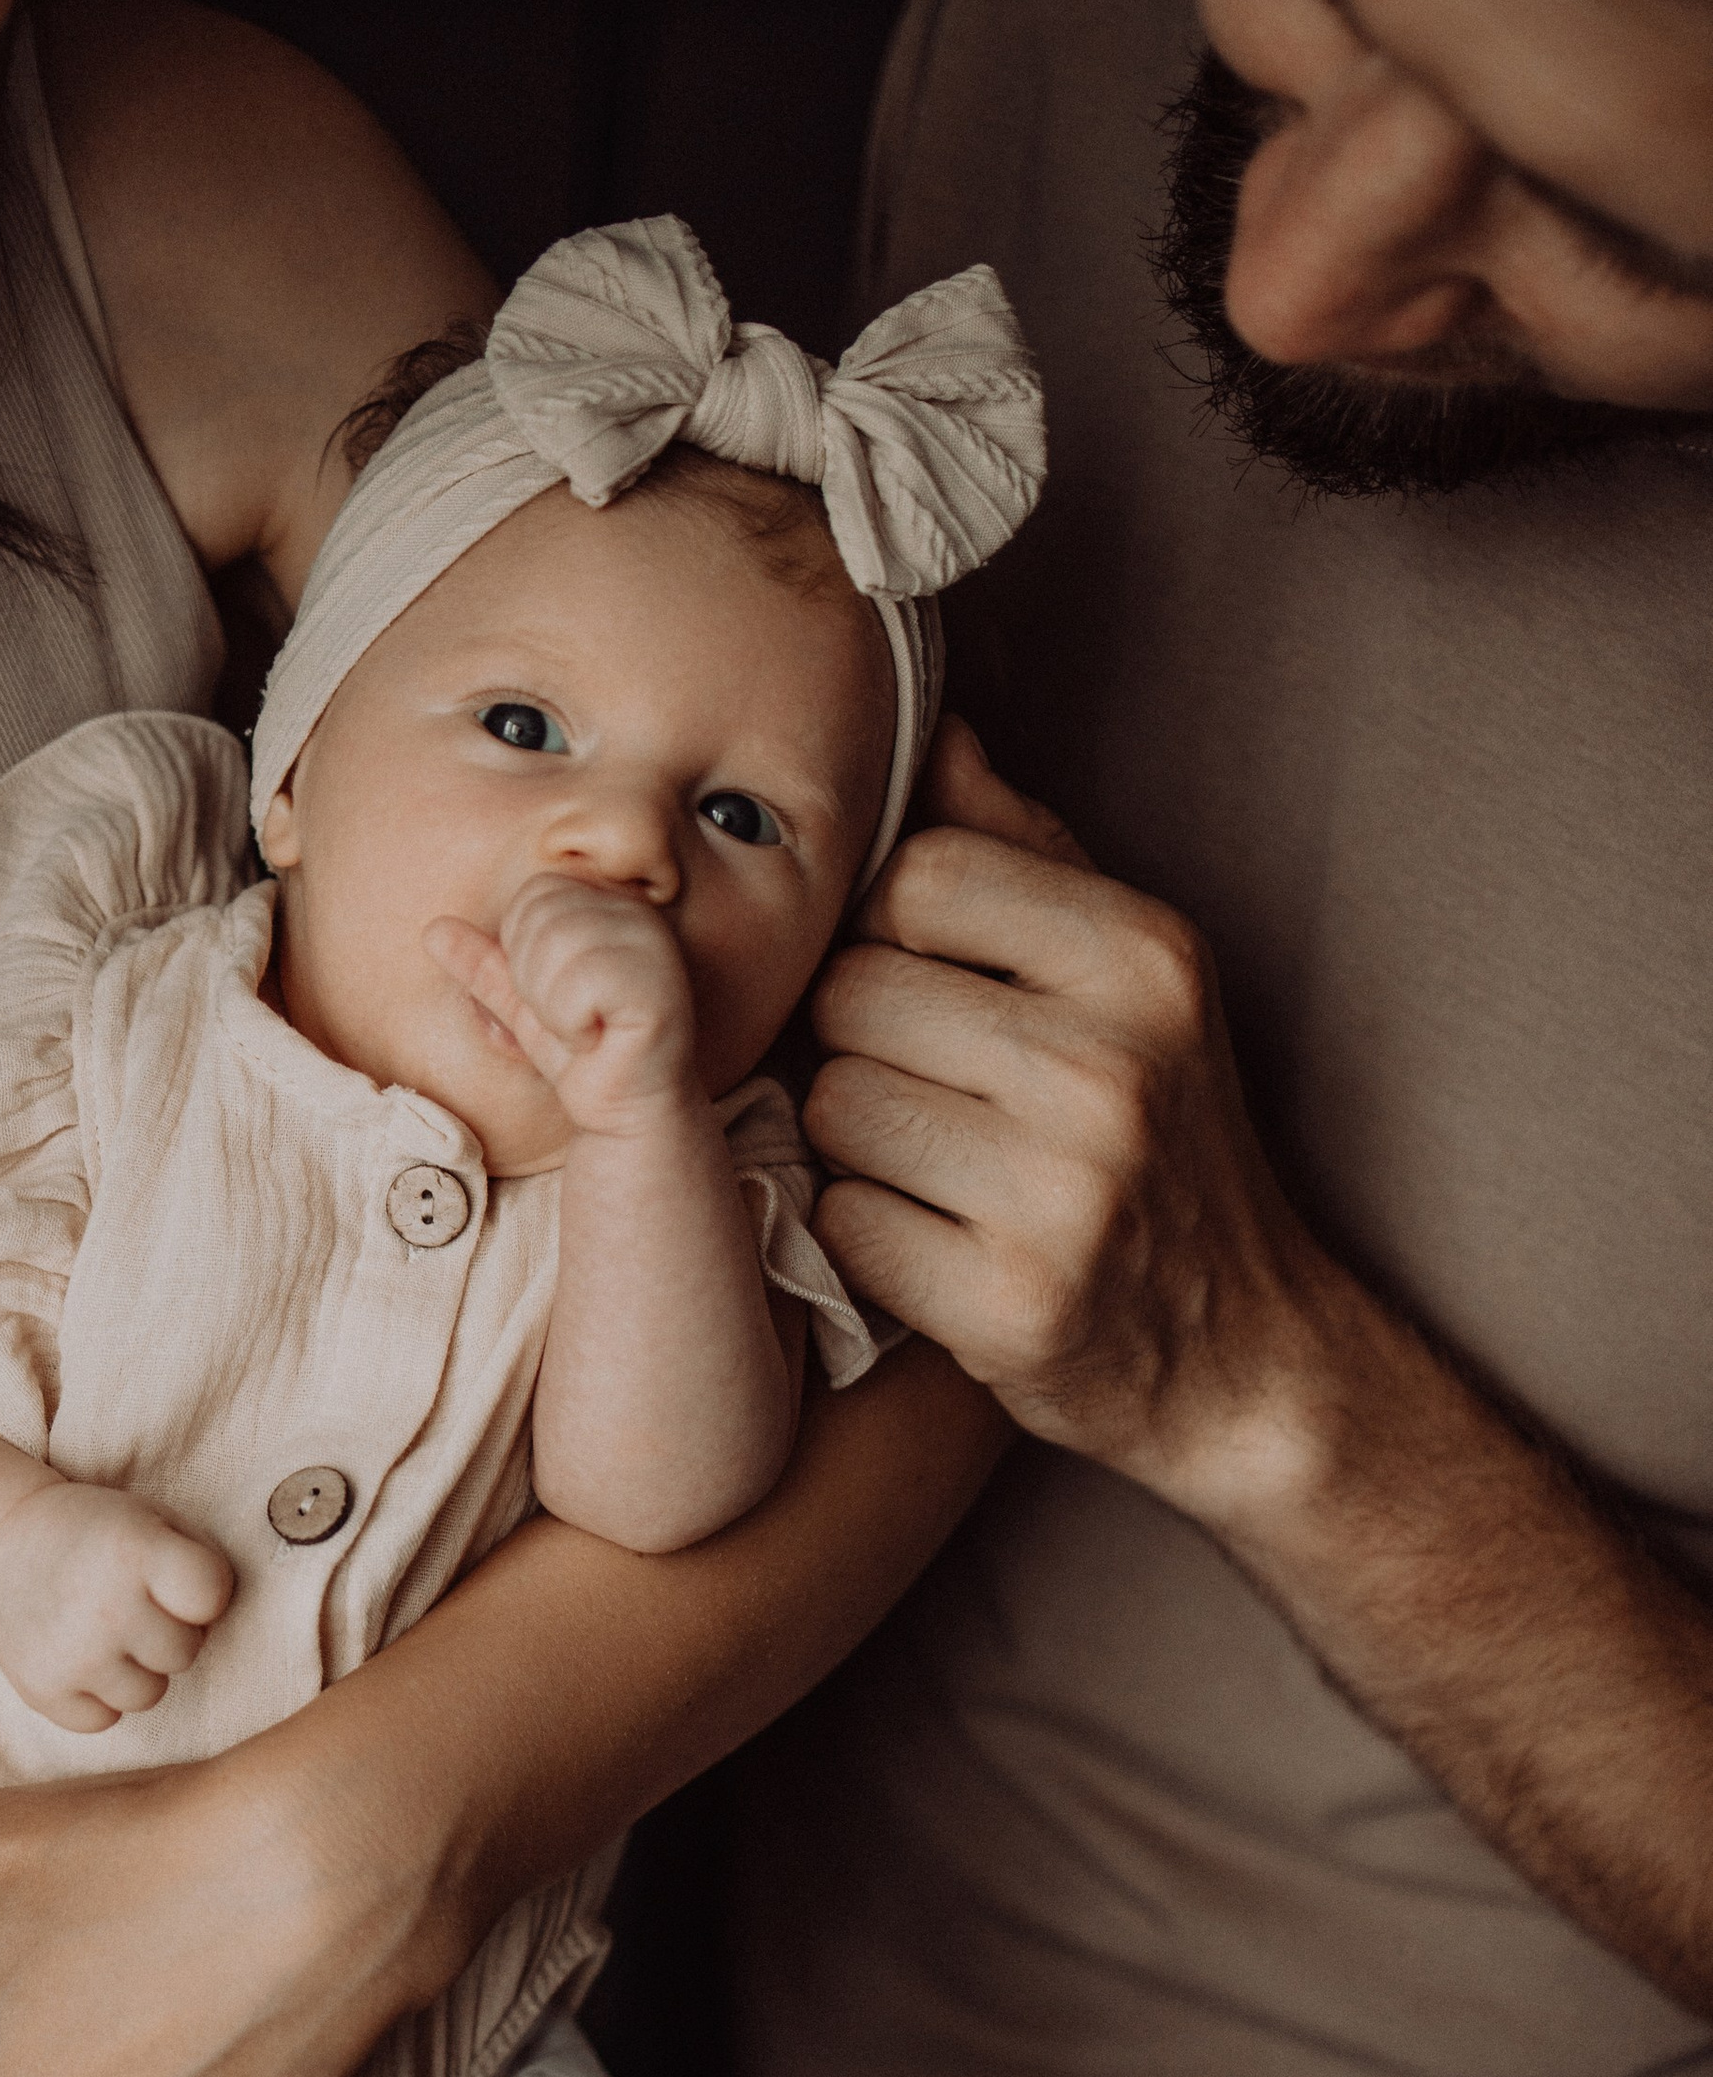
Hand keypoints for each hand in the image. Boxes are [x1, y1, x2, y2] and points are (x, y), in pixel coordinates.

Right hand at [0, 1479, 234, 1734]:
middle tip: (129, 1603)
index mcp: (136, 1551)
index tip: (173, 1579)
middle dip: (166, 1633)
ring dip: (134, 1670)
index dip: (201, 1594)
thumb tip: (220, 1627)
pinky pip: (104, 1719)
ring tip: (102, 1630)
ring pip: (148, 1696)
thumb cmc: (99, 1536)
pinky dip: (94, 1696)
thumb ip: (202, 1565)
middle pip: (183, 1654)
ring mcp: (72, 1655)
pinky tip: (75, 1654)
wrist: (3, 1544)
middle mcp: (105, 1607)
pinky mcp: (43, 1691)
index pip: (210, 1597)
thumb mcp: (153, 1521)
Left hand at [426, 873, 699, 1133]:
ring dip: (553, 1006)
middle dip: (535, 980)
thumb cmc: (582, 1057)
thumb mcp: (522, 1005)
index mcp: (609, 906)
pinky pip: (580, 984)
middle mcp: (638, 916)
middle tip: (568, 1019)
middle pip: (543, 914)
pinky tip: (599, 1042)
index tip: (555, 997)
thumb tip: (433, 929)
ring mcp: (653, 949)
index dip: (524, 952)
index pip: (536, 892)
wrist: (623, 1116)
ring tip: (583, 1030)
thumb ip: (484, 965)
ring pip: (558, 944)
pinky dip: (572, 1024)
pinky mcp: (658, 988)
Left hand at [802, 719, 1336, 1522]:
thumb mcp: (1131, 974)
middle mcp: (1112, 1066)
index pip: (917, 875)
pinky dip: (868, 1235)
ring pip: (832, 1106)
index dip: (892, 929)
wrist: (1244, 1351)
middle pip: (852, 993)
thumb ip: (1022, 849)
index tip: (932, 983)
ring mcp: (1063, 1192)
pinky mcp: (1009, 1304)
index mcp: (1145, 959)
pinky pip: (843, 1222)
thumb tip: (930, 725)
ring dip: (856, 1141)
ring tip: (939, 1166)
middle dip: (862, 1040)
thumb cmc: (1163, 1138)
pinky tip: (938, 1240)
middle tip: (934, 1092)